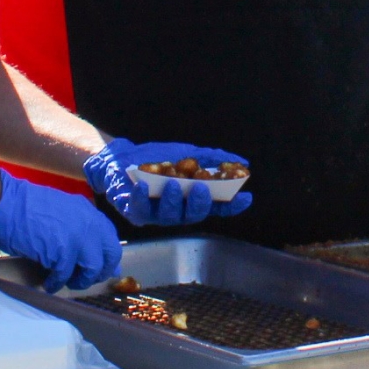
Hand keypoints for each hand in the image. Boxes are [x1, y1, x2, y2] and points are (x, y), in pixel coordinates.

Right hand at [0, 171, 123, 291]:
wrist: (5, 203)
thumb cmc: (25, 206)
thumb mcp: (61, 212)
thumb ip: (78, 228)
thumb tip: (90, 252)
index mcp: (89, 212)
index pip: (110, 237)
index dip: (107, 256)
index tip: (103, 268)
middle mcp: (89, 223)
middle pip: (111, 254)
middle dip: (101, 271)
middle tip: (86, 279)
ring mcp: (78, 237)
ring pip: (93, 268)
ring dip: (81, 280)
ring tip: (68, 283)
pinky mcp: (62, 251)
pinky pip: (66, 274)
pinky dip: (57, 283)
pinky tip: (49, 284)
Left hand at [82, 138, 254, 224]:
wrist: (122, 157)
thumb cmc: (156, 157)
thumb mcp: (186, 152)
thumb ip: (211, 158)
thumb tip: (239, 161)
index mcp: (192, 198)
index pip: (216, 207)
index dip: (232, 205)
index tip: (245, 198)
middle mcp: (178, 210)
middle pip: (194, 215)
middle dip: (199, 203)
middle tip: (200, 188)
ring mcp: (157, 214)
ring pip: (169, 216)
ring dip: (173, 200)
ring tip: (172, 184)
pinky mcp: (136, 213)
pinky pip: (141, 210)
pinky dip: (143, 198)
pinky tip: (143, 186)